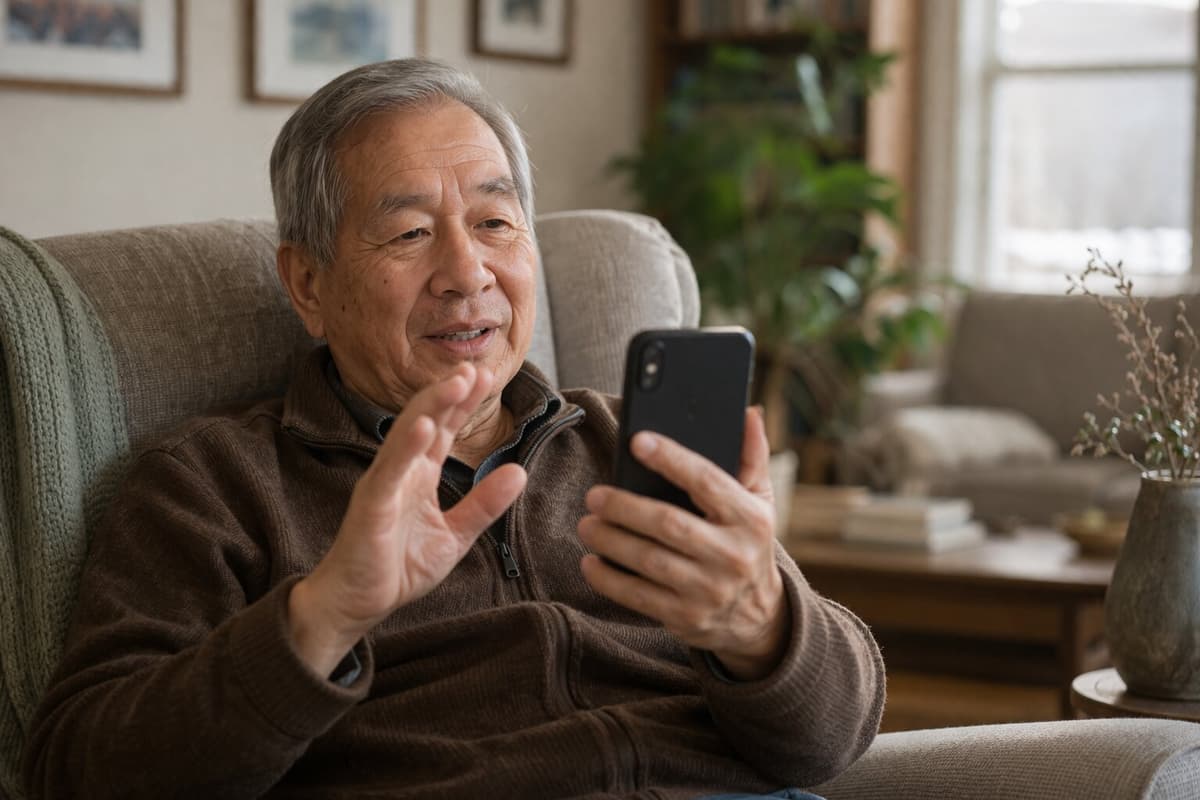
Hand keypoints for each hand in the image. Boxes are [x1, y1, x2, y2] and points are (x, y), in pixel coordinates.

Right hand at [288, 363, 526, 676]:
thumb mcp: (454, 535)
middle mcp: (400, 472)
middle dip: (450, 393)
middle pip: (426, 421)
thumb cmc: (396, 568)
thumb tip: (519, 471)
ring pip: (406, 436)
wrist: (356, 604)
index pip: (444, 429)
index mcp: (419, 475)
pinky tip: (422, 427)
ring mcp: (383, 485)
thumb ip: (484, 504)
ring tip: (455, 382)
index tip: (485, 375)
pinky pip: (388, 472)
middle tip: (476, 367)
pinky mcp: (369, 506)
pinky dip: (405, 447)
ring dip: (430, 406)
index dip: (463, 403)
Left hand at [578, 408, 789, 680]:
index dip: (671, 459)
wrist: (757, 616)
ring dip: (610, 540)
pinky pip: (637, 596)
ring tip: (587, 524)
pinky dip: (608, 579)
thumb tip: (749, 412)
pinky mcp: (685, 617)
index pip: (707, 482)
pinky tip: (591, 561)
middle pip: (669, 524)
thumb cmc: (748, 543)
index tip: (638, 441)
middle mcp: (732, 556)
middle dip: (625, 507)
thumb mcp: (760, 501)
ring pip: (648, 560)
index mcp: (751, 520)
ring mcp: (708, 591)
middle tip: (594, 495)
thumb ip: (752, 457)